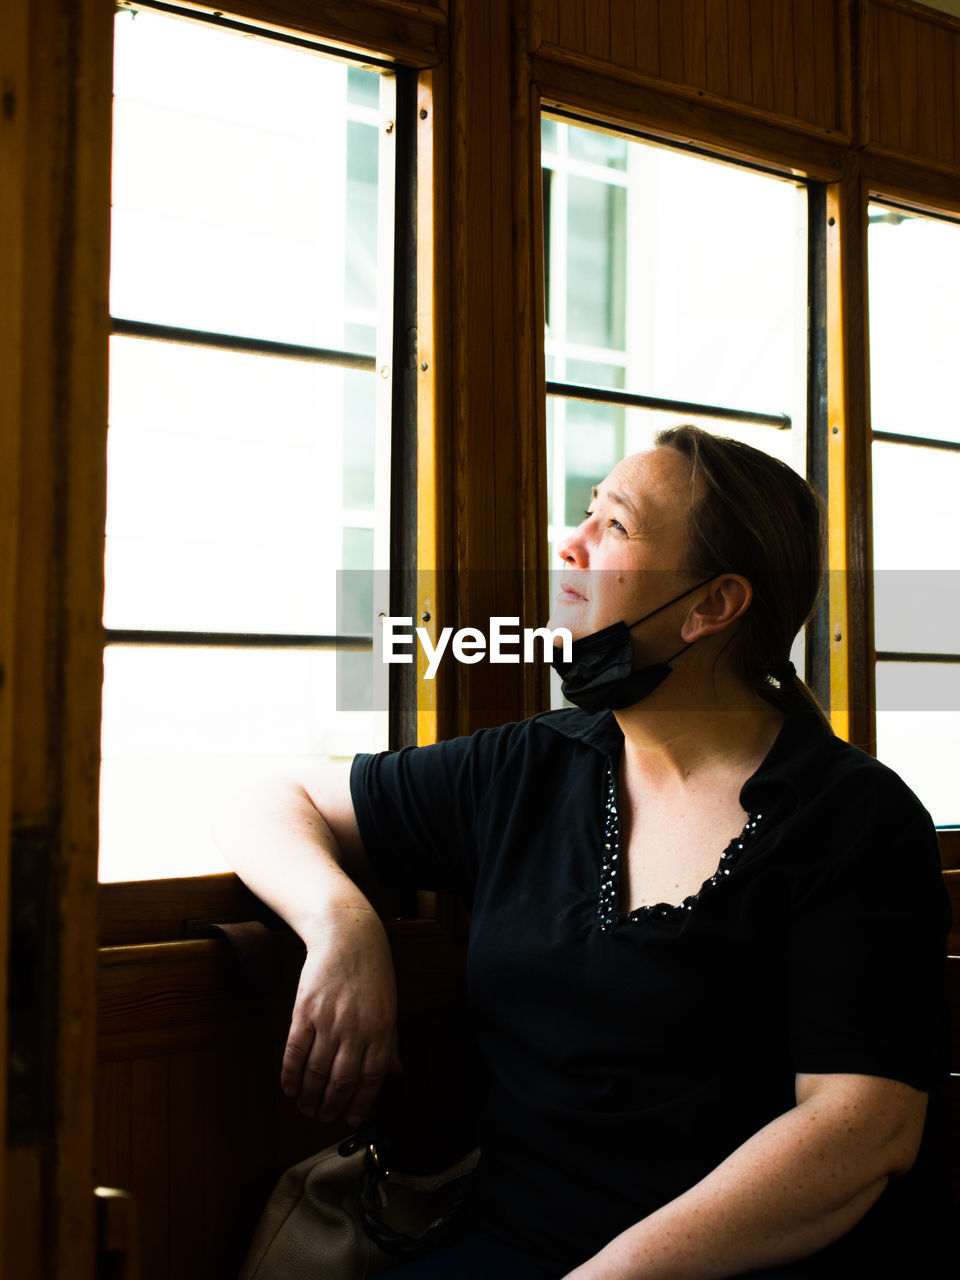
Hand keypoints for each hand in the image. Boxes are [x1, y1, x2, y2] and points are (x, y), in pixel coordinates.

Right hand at [281, 905, 401, 1125]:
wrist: (347, 936)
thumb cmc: (372, 971)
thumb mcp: (390, 1006)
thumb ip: (391, 1043)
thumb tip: (395, 1073)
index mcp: (382, 1030)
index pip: (371, 1078)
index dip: (360, 1104)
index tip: (350, 1119)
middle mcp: (356, 1029)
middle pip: (341, 1080)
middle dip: (331, 1105)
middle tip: (322, 1116)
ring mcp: (329, 1020)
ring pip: (317, 1070)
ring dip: (310, 1095)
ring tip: (305, 1107)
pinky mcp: (304, 1011)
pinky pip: (295, 1051)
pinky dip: (291, 1073)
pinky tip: (289, 1086)